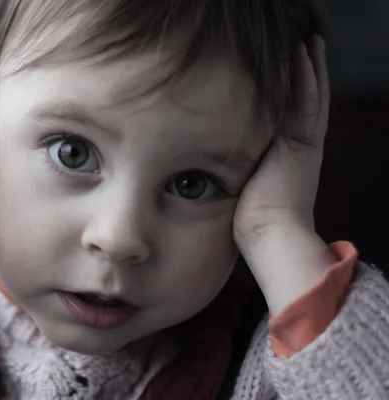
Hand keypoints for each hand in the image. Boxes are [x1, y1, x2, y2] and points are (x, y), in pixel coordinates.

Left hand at [233, 36, 336, 313]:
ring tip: (309, 43)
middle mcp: (301, 147)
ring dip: (309, 68)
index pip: (294, 117)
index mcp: (289, 158)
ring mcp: (303, 144)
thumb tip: (209, 174)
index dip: (296, 93)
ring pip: (310, 97)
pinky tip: (303, 56)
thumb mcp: (244, 191)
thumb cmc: (252, 224)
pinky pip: (306, 104)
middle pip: (308, 101)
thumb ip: (238, 175)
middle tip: (307, 46)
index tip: (290, 71)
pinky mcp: (301, 144)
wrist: (270, 237)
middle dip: (307, 74)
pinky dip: (306, 80)